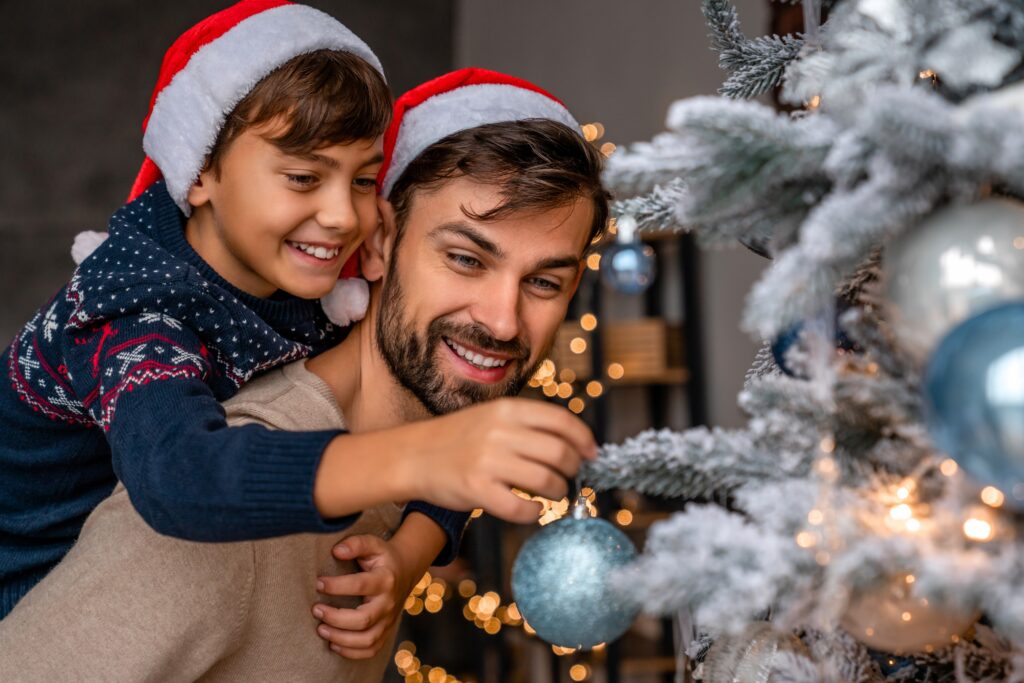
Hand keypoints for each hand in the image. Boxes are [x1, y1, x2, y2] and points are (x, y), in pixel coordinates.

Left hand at [312, 534, 414, 659]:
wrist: (405, 571)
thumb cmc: (382, 557)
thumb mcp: (373, 544)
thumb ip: (356, 544)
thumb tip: (337, 551)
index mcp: (385, 579)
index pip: (361, 585)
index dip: (337, 586)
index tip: (318, 583)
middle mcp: (388, 603)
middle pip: (364, 619)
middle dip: (336, 618)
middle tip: (316, 610)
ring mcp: (388, 620)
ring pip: (367, 639)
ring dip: (341, 639)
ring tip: (321, 629)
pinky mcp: (386, 631)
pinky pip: (371, 650)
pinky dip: (352, 652)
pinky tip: (333, 644)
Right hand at [314, 397, 597, 522]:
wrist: (413, 455)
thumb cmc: (460, 439)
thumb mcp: (493, 416)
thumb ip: (528, 425)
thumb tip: (575, 442)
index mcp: (508, 409)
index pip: (562, 421)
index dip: (584, 439)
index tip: (592, 454)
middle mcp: (500, 431)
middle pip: (560, 453)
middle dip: (572, 470)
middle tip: (568, 478)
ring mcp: (488, 461)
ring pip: (546, 481)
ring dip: (557, 491)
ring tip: (551, 493)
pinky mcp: (476, 489)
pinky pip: (520, 508)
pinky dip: (534, 512)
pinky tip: (532, 509)